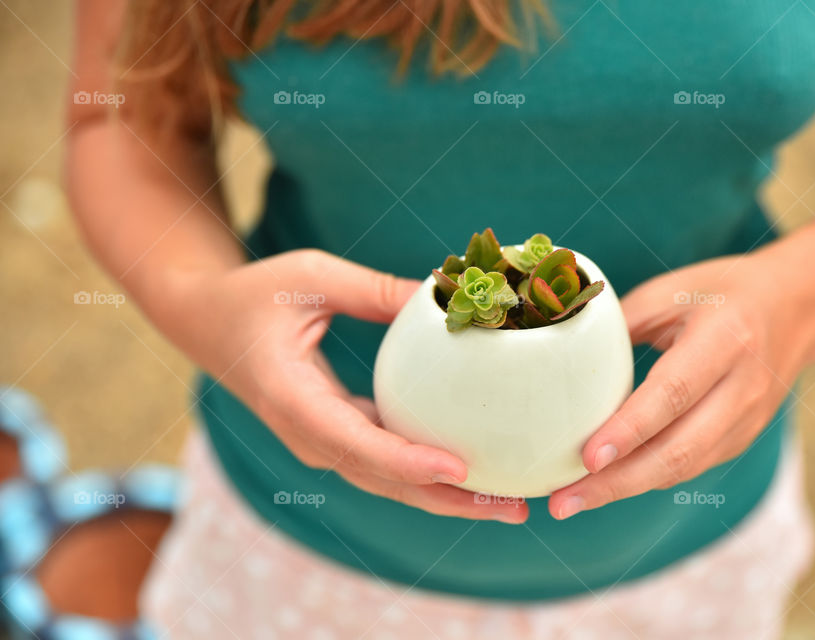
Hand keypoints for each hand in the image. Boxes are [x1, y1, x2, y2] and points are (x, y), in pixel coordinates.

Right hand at [167, 250, 527, 522]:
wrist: (209, 323)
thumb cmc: (256, 294)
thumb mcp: (312, 277)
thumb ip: (374, 289)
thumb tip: (444, 289)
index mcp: (292, 399)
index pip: (353, 441)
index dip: (406, 461)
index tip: (458, 469)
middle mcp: (308, 434)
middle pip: (383, 479)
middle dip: (448, 499)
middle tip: (513, 508)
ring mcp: (323, 441)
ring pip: (390, 482)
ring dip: (448, 497)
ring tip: (508, 504)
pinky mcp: (339, 435)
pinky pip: (389, 463)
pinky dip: (431, 473)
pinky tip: (476, 472)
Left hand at [548, 253, 814, 519]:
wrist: (796, 308)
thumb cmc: (722, 292)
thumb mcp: (671, 290)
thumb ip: (619, 323)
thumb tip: (560, 355)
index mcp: (725, 339)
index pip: (672, 393)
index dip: (629, 430)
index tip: (586, 459)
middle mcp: (743, 387)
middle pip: (678, 449)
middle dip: (616, 482)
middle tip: (561, 501)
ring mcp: (748, 420)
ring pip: (683, 468)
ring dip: (624, 489)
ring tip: (570, 501)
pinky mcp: (741, 439)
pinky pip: (688, 467)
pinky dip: (645, 479)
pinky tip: (605, 484)